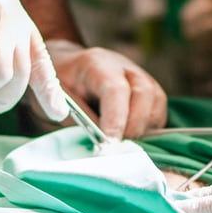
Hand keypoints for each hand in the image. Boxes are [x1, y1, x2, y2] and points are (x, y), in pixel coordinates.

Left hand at [46, 40, 166, 139]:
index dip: (116, 118)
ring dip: (143, 129)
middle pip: (144, 94)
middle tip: (116, 149)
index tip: (110, 143)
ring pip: (156, 104)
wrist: (68, 67)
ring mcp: (141, 79)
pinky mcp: (150, 93)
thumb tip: (98, 141)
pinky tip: (130, 140)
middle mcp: (125, 68)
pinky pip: (158, 113)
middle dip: (133, 126)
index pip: (115, 90)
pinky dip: (148, 130)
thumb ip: (77, 117)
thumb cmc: (59, 83)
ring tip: (123, 146)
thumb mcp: (53, 97)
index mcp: (97, 63)